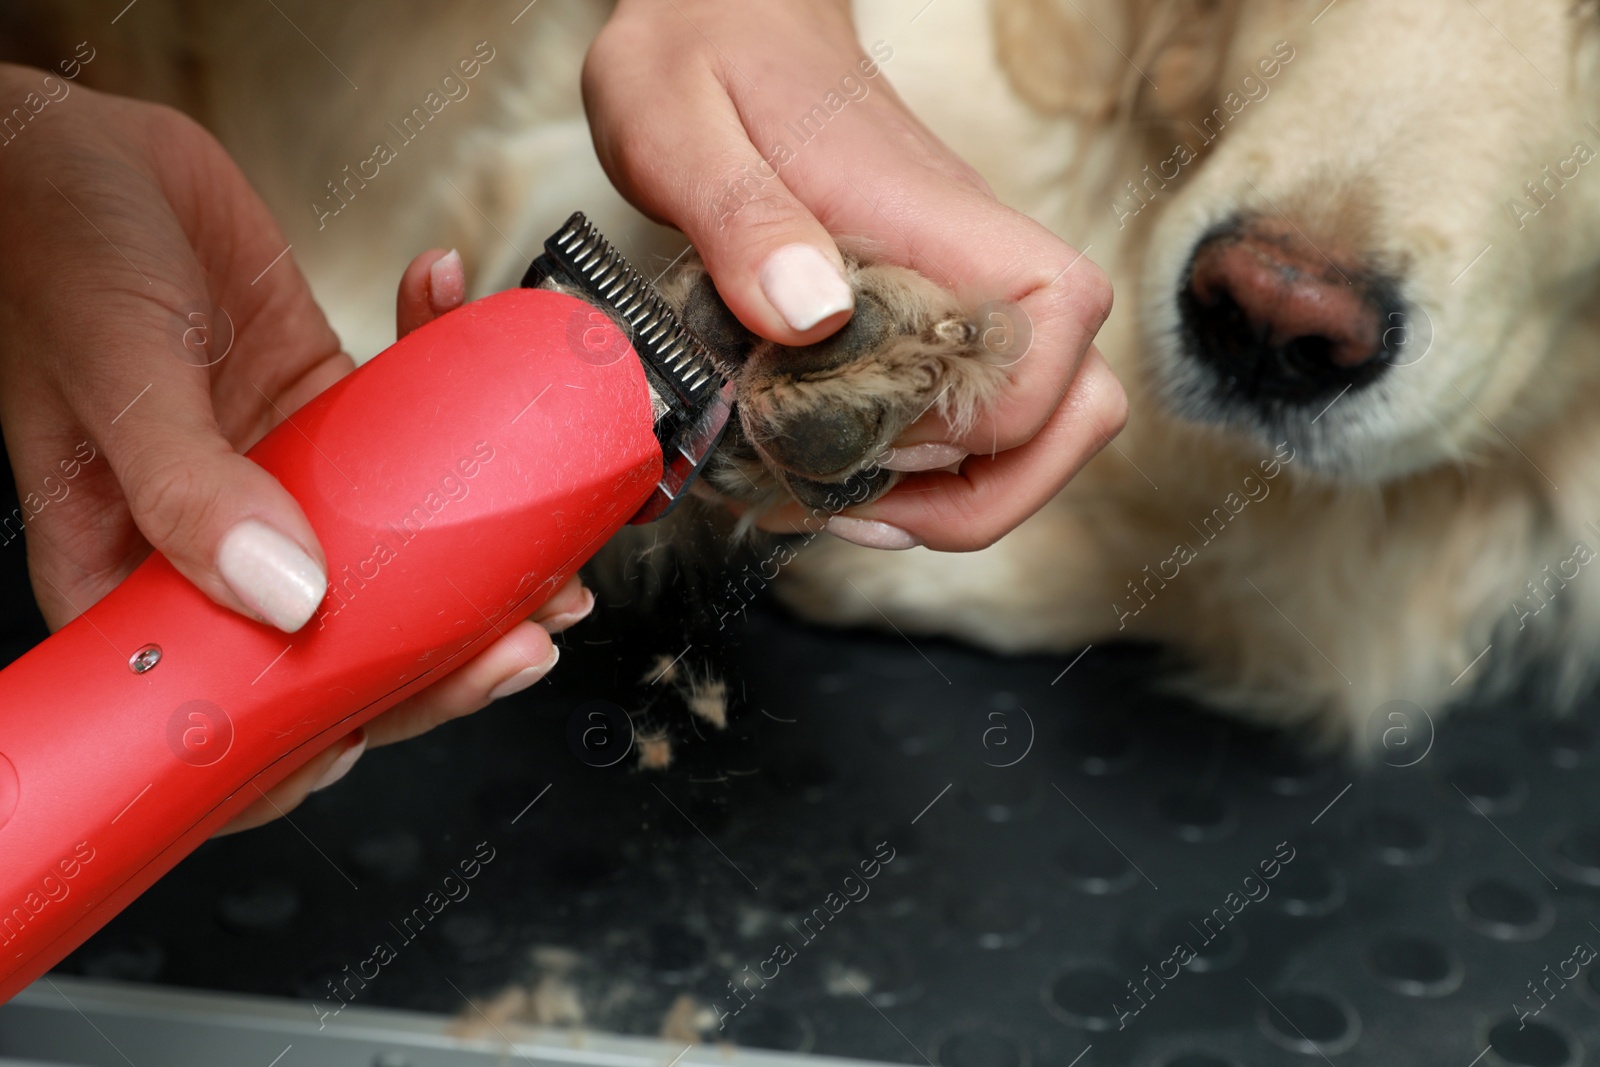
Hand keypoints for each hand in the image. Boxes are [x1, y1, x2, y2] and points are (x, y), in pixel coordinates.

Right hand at [0, 69, 587, 832]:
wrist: (72, 144)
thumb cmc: (50, 248)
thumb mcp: (113, 373)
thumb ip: (188, 489)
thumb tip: (288, 599)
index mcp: (129, 567)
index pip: (224, 697)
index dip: (317, 735)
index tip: (413, 712)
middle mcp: (210, 541)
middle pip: (339, 640)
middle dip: (443, 649)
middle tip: (530, 633)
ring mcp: (276, 482)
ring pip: (393, 554)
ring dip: (480, 552)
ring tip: (554, 546)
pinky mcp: (320, 414)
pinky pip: (405, 435)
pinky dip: (448, 390)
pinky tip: (458, 325)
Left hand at [583, 0, 1124, 550]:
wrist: (728, 17)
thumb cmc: (704, 60)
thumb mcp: (675, 124)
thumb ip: (740, 216)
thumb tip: (810, 312)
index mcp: (936, 218)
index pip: (1055, 332)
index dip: (980, 420)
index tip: (869, 430)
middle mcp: (978, 260)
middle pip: (1079, 407)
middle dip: (984, 494)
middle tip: (855, 504)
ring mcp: (967, 290)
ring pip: (1046, 427)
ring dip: (963, 498)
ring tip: (846, 504)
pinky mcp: (941, 314)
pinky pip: (985, 418)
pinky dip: (932, 474)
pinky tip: (842, 471)